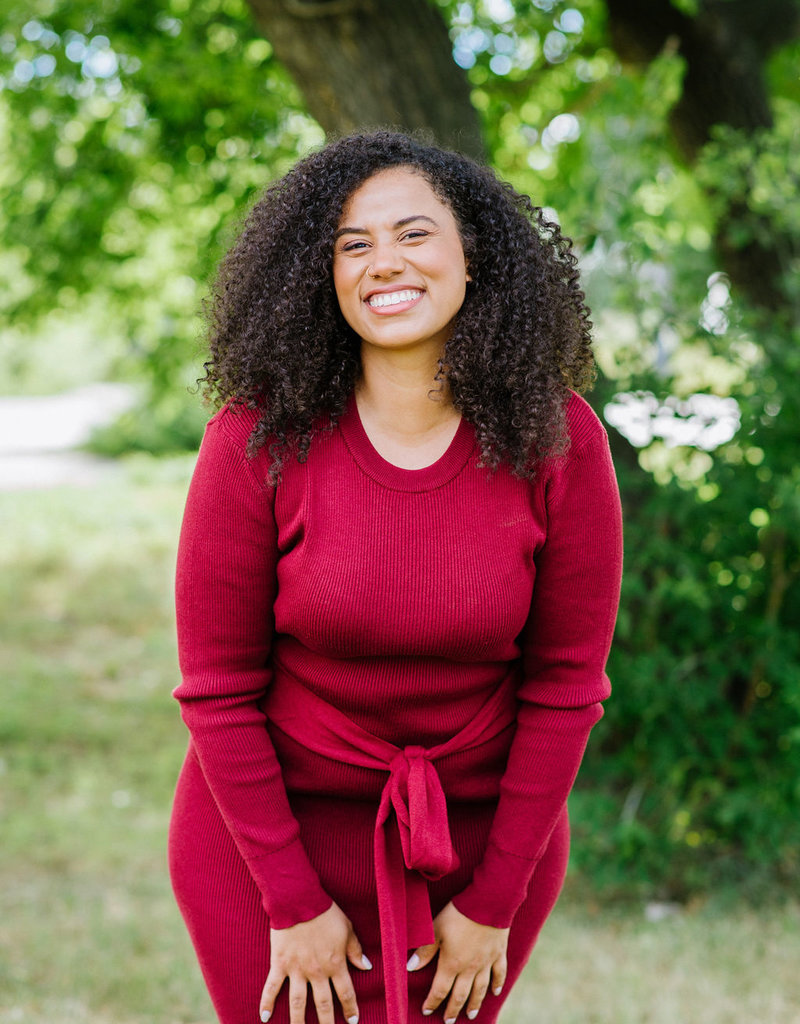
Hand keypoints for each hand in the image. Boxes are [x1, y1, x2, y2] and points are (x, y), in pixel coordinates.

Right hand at [260, 901, 371, 1023]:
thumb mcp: (347, 929)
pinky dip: (266, 1003)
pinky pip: (272, 988)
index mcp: (335, 963)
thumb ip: (355, 950)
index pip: (345, 993)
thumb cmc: (326, 912)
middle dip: (327, 1023)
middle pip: (323, 1004)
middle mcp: (317, 971)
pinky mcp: (280, 964)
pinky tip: (264, 1018)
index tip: (353, 1021)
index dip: (350, 1009)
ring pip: (298, 1003)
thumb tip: (366, 966)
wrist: (299, 899)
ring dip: (299, 1022)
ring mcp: (297, 969)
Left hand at [407, 901, 508, 1021]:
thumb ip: (425, 951)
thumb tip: (410, 968)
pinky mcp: (498, 953)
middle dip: (453, 1010)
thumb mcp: (435, 929)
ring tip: (470, 1015)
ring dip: (474, 1004)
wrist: (487, 903)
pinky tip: (496, 993)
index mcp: (451, 963)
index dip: (432, 1001)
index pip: (440, 989)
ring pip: (480, 989)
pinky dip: (498, 984)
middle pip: (460, 995)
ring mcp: (486, 962)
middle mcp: (469, 968)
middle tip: (448, 1022)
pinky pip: (499, 973)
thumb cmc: (457, 915)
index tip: (426, 1010)